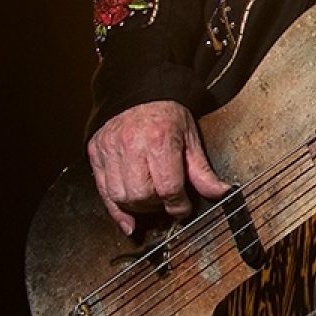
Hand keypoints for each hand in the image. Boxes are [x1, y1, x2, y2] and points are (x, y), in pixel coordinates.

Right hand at [86, 100, 228, 235]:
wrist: (140, 94)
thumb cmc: (168, 115)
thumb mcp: (190, 139)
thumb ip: (202, 170)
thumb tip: (220, 193)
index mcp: (160, 139)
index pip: (168, 187)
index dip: (178, 204)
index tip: (182, 209)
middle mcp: (131, 145)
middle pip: (141, 195)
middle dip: (157, 205)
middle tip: (166, 201)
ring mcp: (110, 149)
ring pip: (120, 196)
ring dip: (137, 207)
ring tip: (150, 200)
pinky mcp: (96, 154)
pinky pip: (102, 191)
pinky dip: (115, 211)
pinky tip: (127, 221)